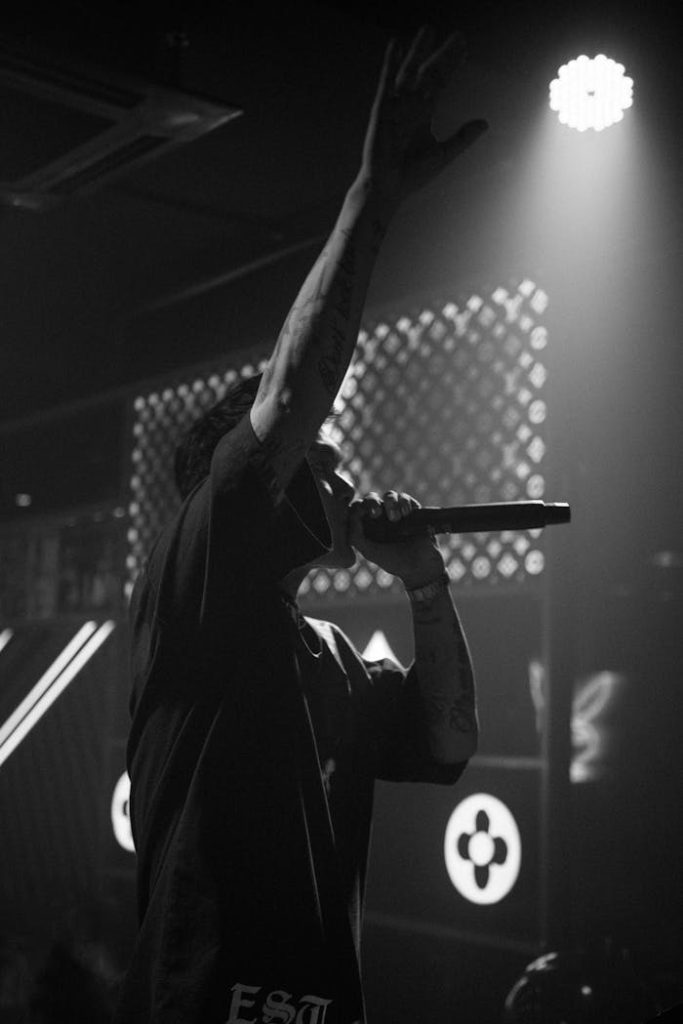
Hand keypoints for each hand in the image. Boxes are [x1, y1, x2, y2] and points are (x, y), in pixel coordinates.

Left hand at [348, 490, 445, 585]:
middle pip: (371, 498)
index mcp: (368, 526)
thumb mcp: (369, 552)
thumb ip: (355, 536)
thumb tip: (352, 515)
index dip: (356, 507)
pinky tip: (405, 514)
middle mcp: (382, 517)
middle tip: (376, 514)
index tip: (360, 514)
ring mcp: (397, 512)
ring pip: (389, 495)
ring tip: (395, 519)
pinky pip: (405, 497)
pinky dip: (403, 502)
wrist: (420, 566)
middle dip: (371, 502)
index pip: (357, 508)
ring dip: (390, 503)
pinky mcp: (413, 510)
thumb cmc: (393, 561)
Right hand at [359, 25, 487, 211]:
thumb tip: (485, 123)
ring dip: (418, 51)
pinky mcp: (382, 110)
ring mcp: (396, 105)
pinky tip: (395, 44)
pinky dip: (390, 63)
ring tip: (428, 30)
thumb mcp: (443, 154)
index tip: (464, 51)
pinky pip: (387, 82)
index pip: (440, 83)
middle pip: (429, 73)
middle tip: (458, 36)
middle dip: (443, 55)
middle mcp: (411, 105)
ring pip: (409, 72)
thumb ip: (462, 138)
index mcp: (424, 113)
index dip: (453, 67)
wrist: (389, 187)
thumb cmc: (412, 175)